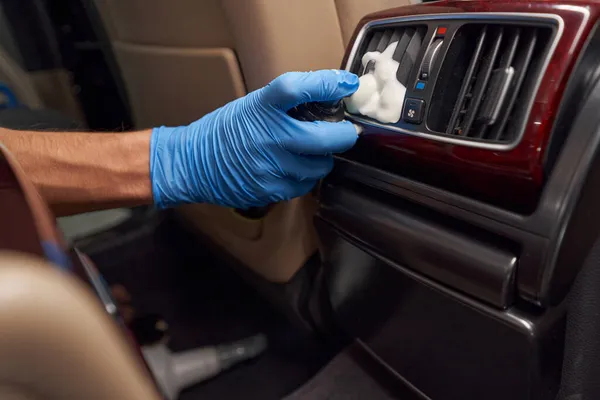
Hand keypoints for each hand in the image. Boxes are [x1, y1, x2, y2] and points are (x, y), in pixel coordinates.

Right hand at [150, 69, 359, 208]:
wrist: (193, 163)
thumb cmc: (225, 131)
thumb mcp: (253, 105)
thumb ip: (288, 103)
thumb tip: (330, 96)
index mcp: (261, 107)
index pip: (296, 88)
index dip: (328, 84)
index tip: (347, 84)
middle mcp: (268, 136)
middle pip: (326, 138)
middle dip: (344, 135)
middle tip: (344, 131)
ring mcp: (271, 167)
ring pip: (321, 166)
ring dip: (323, 158)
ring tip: (310, 151)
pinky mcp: (271, 190)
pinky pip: (305, 184)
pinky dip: (306, 176)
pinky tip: (293, 168)